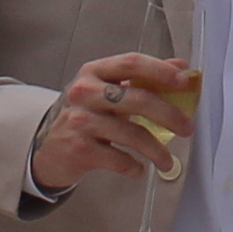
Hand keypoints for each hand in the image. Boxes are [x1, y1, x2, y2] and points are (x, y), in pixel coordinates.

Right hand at [33, 53, 192, 193]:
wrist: (45, 148)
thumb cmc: (83, 115)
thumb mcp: (106, 90)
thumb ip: (141, 78)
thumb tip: (181, 66)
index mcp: (95, 72)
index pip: (131, 63)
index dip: (160, 70)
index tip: (183, 81)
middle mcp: (85, 92)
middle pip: (137, 99)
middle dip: (169, 114)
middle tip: (187, 128)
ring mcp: (81, 121)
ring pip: (132, 134)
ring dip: (157, 151)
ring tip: (166, 161)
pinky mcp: (80, 149)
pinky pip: (119, 159)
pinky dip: (134, 167)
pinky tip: (138, 169)